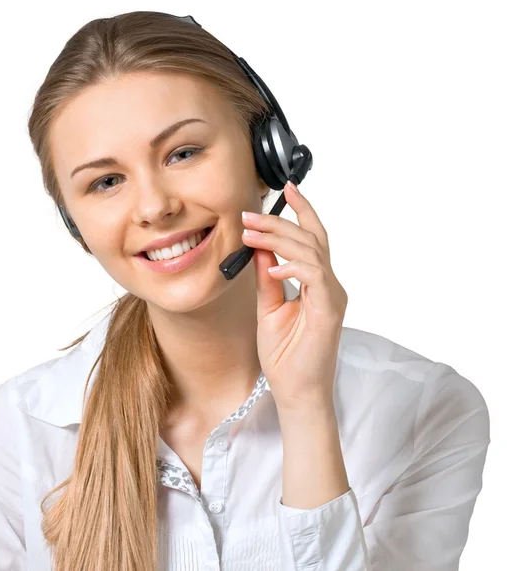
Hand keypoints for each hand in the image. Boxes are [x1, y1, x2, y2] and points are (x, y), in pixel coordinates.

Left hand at [241, 181, 347, 410]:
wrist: (295, 391)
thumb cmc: (285, 354)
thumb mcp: (269, 307)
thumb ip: (267, 276)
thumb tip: (259, 248)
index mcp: (316, 283)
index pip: (311, 239)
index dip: (301, 211)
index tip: (284, 189)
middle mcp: (328, 285)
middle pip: (310, 238)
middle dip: (279, 221)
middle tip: (249, 214)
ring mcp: (332, 297)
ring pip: (311, 251)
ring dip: (280, 238)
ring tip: (251, 233)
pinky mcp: (329, 311)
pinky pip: (315, 277)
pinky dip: (294, 267)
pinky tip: (273, 269)